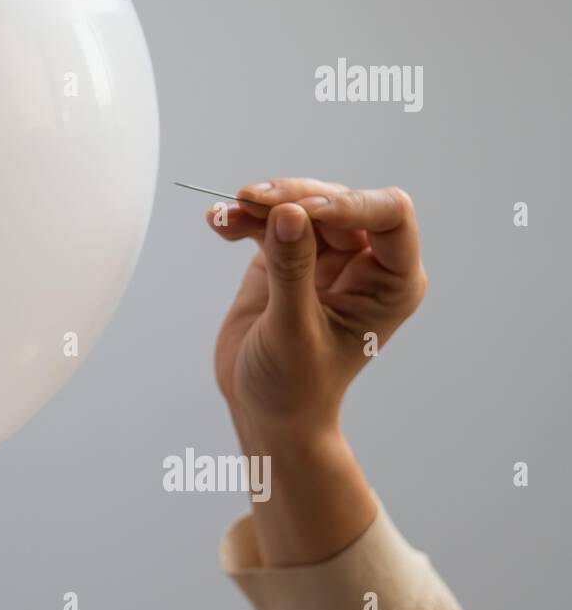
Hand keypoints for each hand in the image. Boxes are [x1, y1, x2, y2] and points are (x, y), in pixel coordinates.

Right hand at [206, 178, 427, 563]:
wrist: (264, 411)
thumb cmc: (295, 387)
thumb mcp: (294, 331)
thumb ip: (292, 270)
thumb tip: (288, 213)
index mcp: (390, 283)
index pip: (389, 216)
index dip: (349, 204)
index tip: (301, 211)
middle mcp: (363, 262)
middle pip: (337, 202)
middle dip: (294, 198)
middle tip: (250, 202)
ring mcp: (323, 257)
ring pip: (300, 204)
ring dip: (262, 203)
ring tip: (229, 212)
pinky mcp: (285, 256)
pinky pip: (268, 221)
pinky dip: (243, 218)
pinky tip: (219, 223)